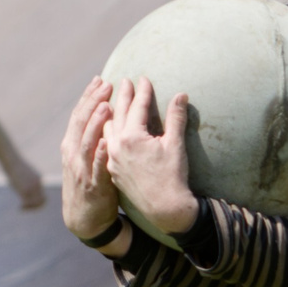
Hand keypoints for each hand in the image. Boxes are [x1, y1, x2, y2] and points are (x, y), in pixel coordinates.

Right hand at [5, 156, 44, 211]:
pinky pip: (28, 202)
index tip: (28, 202)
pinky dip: (25, 207)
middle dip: (36, 207)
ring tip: (22, 208)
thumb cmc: (13, 164)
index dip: (38, 202)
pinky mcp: (25, 189)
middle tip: (26, 208)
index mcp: (38, 179)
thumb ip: (24, 178)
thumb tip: (20, 182)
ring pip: (37, 203)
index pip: (43, 194)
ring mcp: (32, 186)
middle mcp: (38, 183)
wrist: (11, 160)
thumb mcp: (21, 171)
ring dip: (30, 208)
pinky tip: (19, 207)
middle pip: (43, 200)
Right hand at [58, 78, 118, 238]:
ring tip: (106, 106)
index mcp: (71, 146)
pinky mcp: (92, 186)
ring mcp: (80, 170)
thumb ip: (92, 138)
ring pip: (86, 142)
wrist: (84, 220)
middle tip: (106, 84)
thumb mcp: (87, 159)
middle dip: (93, 102)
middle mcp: (72, 155)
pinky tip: (107, 143)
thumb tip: (104, 114)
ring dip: (96, 124)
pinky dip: (99, 155)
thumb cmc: (91, 186)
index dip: (88, 97)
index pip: (79, 115)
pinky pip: (96, 168)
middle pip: (81, 123)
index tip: (100, 79)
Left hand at [102, 78, 198, 236]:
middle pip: (118, 114)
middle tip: (124, 81)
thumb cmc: (172, 176)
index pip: (137, 107)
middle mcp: (116, 146)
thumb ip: (176, 117)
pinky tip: (110, 130)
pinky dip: (108, 133)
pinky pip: (106, 145)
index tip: (143, 78)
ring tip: (112, 102)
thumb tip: (181, 94)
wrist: (165, 208)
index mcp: (131, 137)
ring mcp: (112, 159)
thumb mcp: (175, 144)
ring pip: (107, 129)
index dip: (142, 91)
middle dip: (123, 96)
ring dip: (110, 114)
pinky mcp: (112, 170)